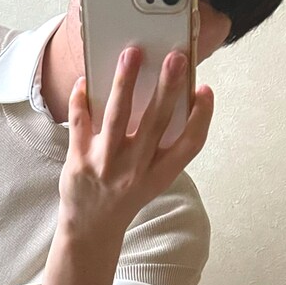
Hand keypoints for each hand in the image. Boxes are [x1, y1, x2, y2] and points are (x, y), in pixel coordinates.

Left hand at [61, 48, 214, 241]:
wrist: (90, 229)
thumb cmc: (125, 197)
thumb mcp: (152, 180)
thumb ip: (162, 148)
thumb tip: (167, 98)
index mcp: (159, 174)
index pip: (190, 145)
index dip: (202, 117)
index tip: (206, 90)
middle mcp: (135, 169)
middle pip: (156, 122)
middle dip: (168, 88)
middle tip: (176, 57)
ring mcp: (106, 164)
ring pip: (118, 117)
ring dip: (125, 83)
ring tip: (131, 54)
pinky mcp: (79, 161)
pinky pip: (80, 123)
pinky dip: (81, 100)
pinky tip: (85, 81)